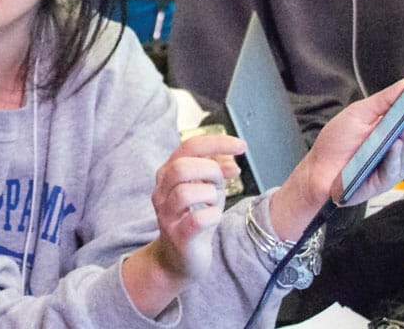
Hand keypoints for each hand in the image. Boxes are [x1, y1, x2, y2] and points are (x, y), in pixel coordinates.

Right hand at [143, 133, 242, 284]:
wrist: (180, 259)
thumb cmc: (195, 218)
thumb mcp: (208, 189)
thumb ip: (217, 170)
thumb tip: (231, 159)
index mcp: (168, 173)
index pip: (189, 146)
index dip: (217, 143)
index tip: (242, 146)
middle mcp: (161, 192)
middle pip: (181, 167)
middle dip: (210, 170)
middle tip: (223, 181)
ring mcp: (166, 215)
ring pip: (185, 193)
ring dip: (210, 195)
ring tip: (214, 203)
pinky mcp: (178, 237)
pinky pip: (197, 220)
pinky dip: (213, 216)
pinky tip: (214, 218)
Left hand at [269, 80, 403, 237]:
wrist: (318, 169)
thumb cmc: (335, 143)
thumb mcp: (359, 113)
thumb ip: (384, 99)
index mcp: (387, 127)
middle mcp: (392, 146)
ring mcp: (390, 163)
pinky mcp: (384, 180)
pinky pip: (394, 169)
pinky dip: (395, 157)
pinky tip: (395, 146)